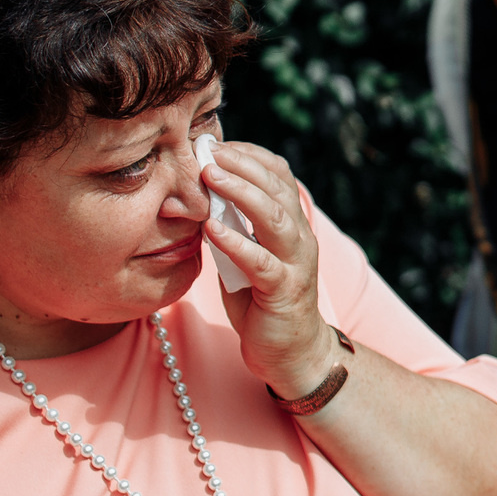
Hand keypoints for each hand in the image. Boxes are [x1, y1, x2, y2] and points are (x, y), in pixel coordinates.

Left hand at [197, 139, 336, 399]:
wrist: (291, 352)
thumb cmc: (262, 299)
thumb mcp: (245, 253)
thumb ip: (231, 225)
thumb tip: (196, 194)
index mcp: (292, 223)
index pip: (278, 174)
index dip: (249, 154)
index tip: (214, 143)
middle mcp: (300, 237)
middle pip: (277, 188)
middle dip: (241, 164)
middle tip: (205, 152)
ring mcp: (296, 264)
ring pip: (275, 217)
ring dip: (240, 193)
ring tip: (208, 177)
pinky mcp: (283, 292)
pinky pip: (262, 263)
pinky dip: (236, 242)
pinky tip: (211, 229)